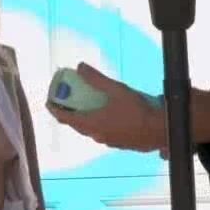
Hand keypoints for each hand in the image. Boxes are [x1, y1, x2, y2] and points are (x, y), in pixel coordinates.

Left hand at [46, 63, 166, 152]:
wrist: (160, 131)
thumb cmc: (138, 110)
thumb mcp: (116, 89)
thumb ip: (97, 79)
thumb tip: (80, 67)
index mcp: (91, 124)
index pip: (65, 118)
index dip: (54, 110)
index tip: (48, 102)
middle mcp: (97, 135)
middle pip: (77, 125)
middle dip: (69, 113)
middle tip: (68, 101)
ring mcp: (108, 141)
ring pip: (90, 130)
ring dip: (85, 118)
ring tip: (87, 106)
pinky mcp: (119, 143)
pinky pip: (103, 132)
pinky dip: (99, 123)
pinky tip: (108, 115)